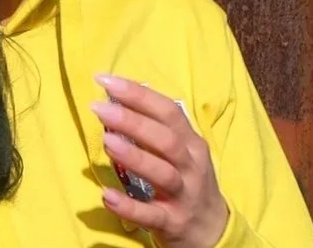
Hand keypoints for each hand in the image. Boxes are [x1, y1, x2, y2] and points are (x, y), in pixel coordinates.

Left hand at [94, 75, 229, 247]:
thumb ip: (155, 130)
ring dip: (135, 156)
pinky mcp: (173, 223)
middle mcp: (191, 167)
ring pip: (163, 174)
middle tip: (99, 108)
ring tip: (107, 141)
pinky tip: (107, 196)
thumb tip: (115, 101)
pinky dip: (129, 206)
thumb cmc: (187, 182)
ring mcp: (184, 196)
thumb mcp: (182, 154)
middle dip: (133, 121)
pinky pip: (151, 215)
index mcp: (191, 144)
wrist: (213, 232)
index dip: (138, 94)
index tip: (105, 80)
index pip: (169, 112)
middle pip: (166, 140)